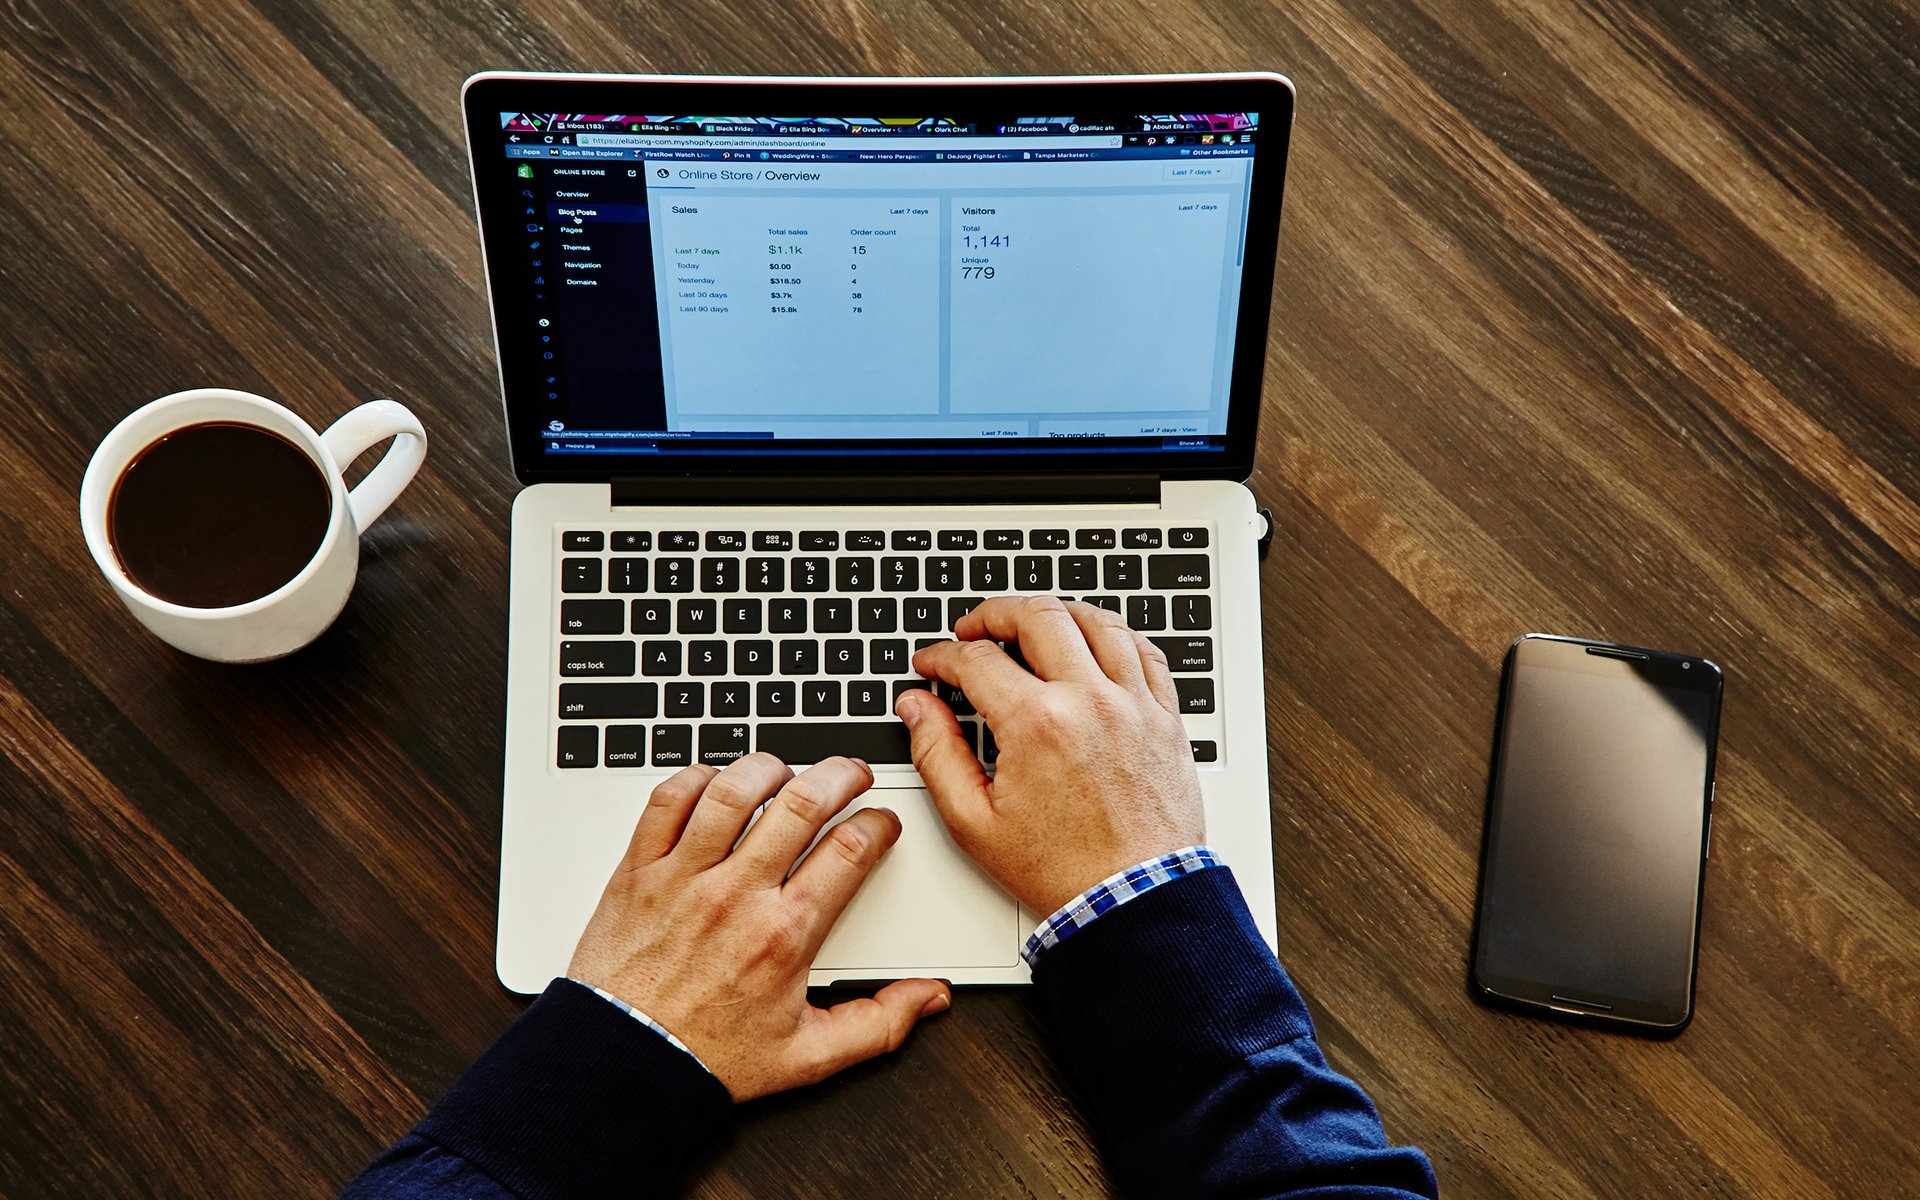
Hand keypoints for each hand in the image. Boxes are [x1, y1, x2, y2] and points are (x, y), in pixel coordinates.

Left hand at [567, 753, 950, 1100]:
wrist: (624, 1064)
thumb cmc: (707, 1057)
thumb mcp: (807, 1056)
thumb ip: (877, 1025)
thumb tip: (927, 1000)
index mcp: (785, 933)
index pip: (850, 849)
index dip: (878, 823)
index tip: (881, 823)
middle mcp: (737, 895)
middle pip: (803, 803)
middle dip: (840, 775)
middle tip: (852, 774)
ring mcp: (684, 876)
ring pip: (735, 790)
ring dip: (770, 769)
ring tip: (787, 772)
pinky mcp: (639, 869)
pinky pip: (668, 800)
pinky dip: (696, 779)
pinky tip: (716, 784)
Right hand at [897, 596, 1204, 915]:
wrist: (1134, 900)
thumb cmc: (1062, 870)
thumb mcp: (974, 822)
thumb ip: (936, 755)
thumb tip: (918, 707)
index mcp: (1037, 723)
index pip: (976, 660)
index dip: (943, 656)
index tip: (932, 665)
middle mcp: (1089, 701)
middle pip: (1037, 617)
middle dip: (995, 614)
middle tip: (975, 629)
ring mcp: (1133, 705)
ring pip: (1096, 622)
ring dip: (1056, 614)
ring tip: (1032, 625)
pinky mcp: (1165, 718)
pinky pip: (1144, 651)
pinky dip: (1114, 635)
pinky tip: (1095, 642)